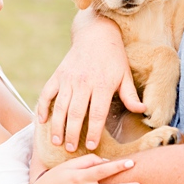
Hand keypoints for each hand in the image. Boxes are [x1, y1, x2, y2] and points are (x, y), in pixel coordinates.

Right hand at [35, 15, 144, 152]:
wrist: (96, 34)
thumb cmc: (114, 57)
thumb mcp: (125, 75)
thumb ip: (131, 95)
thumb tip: (142, 111)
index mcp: (102, 85)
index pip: (97, 114)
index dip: (94, 132)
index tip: (92, 146)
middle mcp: (83, 83)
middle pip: (76, 114)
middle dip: (72, 134)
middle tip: (71, 149)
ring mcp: (68, 79)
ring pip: (60, 107)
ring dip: (57, 126)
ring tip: (56, 141)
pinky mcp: (57, 76)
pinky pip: (46, 94)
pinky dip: (42, 108)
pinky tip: (42, 121)